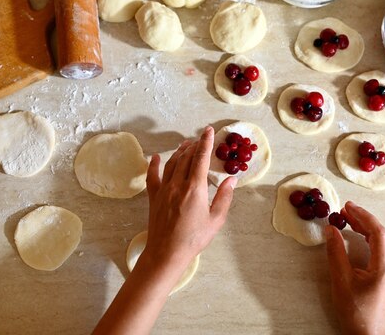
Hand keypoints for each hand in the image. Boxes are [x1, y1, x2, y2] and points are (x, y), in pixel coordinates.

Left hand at [141, 126, 236, 269]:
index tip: (209, 131)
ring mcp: (164, 189)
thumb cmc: (194, 239)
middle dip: (194, 145)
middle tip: (200, 138)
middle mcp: (178, 184)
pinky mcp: (154, 197)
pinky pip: (153, 176)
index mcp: (195, 188)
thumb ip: (224, 197)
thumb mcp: (216, 219)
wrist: (167, 253)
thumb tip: (231, 180)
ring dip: (179, 151)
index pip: (201, 158)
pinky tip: (156, 157)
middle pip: (186, 157)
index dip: (205, 142)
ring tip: (186, 144)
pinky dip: (154, 165)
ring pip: (172, 163)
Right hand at [324, 201, 384, 334]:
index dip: (363, 216)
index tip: (348, 207)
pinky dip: (373, 239)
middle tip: (348, 212)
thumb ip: (336, 252)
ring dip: (370, 229)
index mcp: (384, 267)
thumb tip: (332, 230)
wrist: (365, 333)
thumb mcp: (341, 279)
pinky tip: (360, 238)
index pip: (377, 232)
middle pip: (384, 234)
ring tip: (351, 222)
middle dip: (366, 220)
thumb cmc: (355, 312)